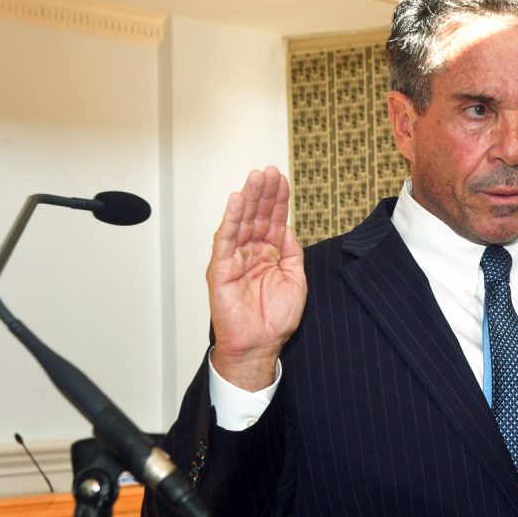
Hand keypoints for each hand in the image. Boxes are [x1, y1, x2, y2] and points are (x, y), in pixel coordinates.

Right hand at [207, 167, 306, 389]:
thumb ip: (292, 253)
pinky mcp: (222, 268)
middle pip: (257, 215)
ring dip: (248, 199)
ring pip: (241, 222)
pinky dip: (230, 220)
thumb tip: (288, 228)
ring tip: (255, 178)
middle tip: (268, 171)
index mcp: (269, 254)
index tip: (282, 179)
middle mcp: (251, 252)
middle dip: (263, 192)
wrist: (260, 345)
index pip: (273, 220)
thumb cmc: (274, 319)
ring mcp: (236, 258)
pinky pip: (226, 240)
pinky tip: (236, 202)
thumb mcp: (296, 281)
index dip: (278, 200)